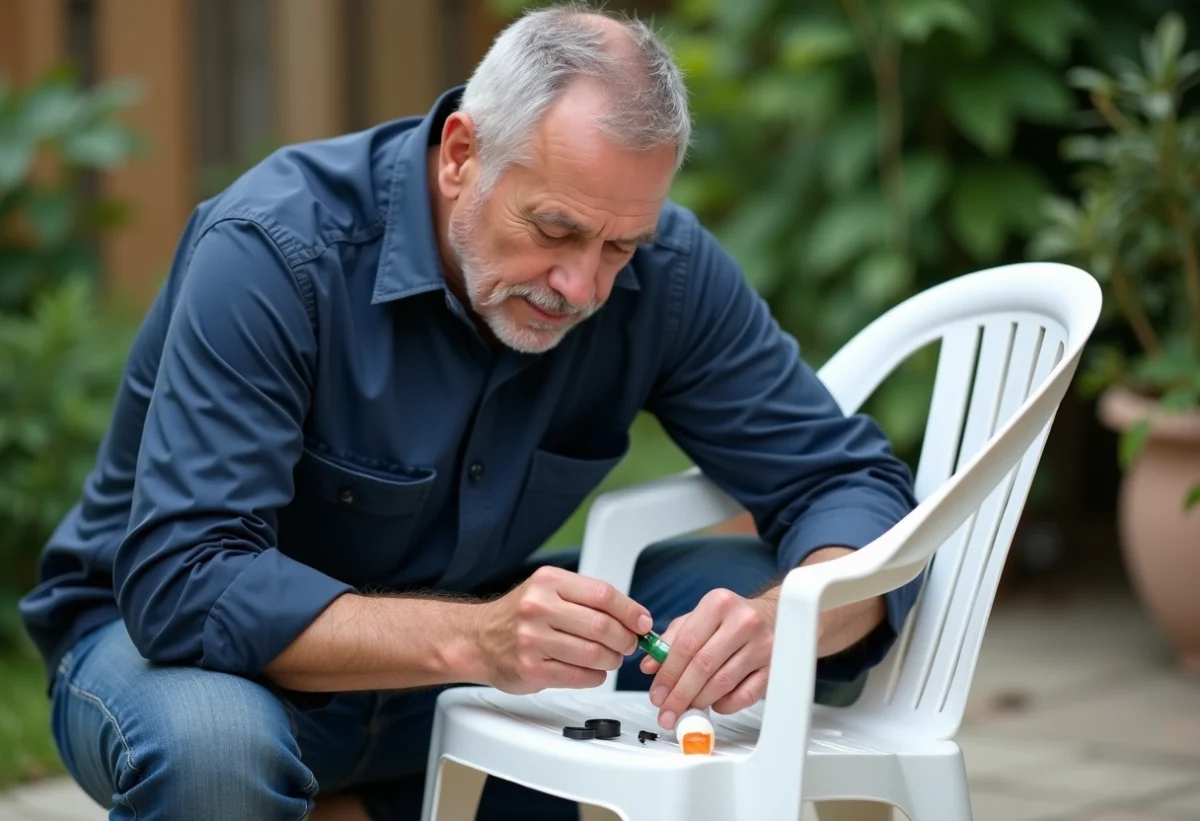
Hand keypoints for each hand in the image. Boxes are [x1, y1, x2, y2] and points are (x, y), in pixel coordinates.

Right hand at [474, 565, 653, 694]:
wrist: (477, 638)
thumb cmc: (519, 615)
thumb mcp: (549, 590)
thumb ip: (587, 599)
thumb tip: (634, 617)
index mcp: (549, 582)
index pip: (603, 594)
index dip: (630, 611)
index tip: (643, 623)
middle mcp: (539, 607)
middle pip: (602, 626)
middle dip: (625, 639)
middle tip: (629, 644)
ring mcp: (533, 639)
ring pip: (593, 654)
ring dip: (612, 660)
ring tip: (611, 658)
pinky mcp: (530, 669)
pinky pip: (578, 676)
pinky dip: (594, 676)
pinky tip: (592, 671)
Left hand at [639, 587, 776, 729]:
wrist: (773, 616)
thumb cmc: (730, 619)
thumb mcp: (698, 619)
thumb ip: (671, 641)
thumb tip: (649, 666)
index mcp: (718, 604)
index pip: (686, 644)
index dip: (667, 674)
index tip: (657, 695)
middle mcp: (743, 621)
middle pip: (703, 665)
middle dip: (680, 694)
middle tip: (667, 712)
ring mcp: (762, 645)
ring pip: (723, 682)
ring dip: (700, 702)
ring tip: (686, 711)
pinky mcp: (774, 667)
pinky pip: (745, 695)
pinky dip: (726, 705)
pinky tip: (715, 704)